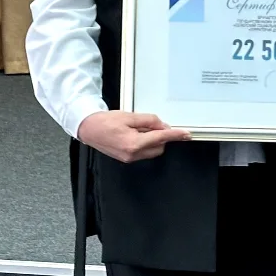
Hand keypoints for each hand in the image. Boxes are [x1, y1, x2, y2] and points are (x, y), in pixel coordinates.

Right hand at [77, 110, 191, 162]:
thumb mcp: (130, 116)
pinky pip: (144, 151)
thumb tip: (162, 125)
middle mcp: (132, 154)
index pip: (161, 138)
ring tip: (138, 128)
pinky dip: (145, 143)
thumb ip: (149, 121)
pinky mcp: (127, 158)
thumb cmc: (105, 122)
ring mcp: (129, 158)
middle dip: (160, 135)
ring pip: (152, 150)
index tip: (186, 134)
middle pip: (159, 146)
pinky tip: (135, 133)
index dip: (175, 135)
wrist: (89, 129)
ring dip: (152, 139)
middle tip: (152, 124)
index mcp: (134, 143)